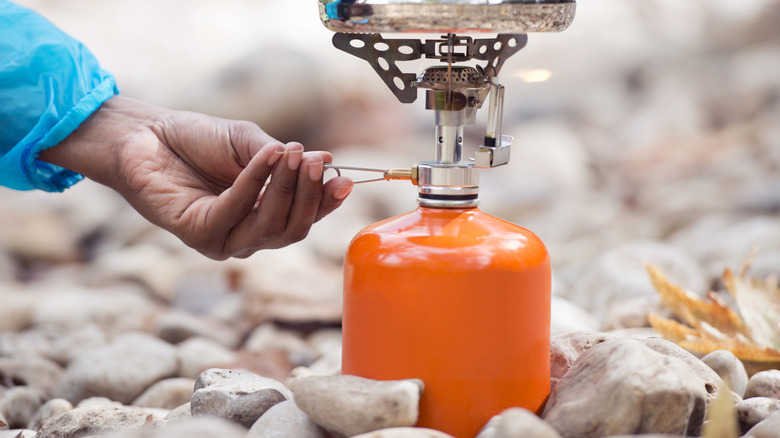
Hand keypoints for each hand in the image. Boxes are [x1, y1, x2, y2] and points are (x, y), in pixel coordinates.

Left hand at [40, 96, 353, 258]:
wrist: (146, 135)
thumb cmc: (198, 140)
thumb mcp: (251, 144)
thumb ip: (284, 159)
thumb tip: (326, 162)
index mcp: (264, 216)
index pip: (305, 218)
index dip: (326, 202)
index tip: (345, 179)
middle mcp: (247, 235)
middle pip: (293, 229)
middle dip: (310, 196)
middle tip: (317, 162)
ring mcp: (224, 241)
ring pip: (270, 226)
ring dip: (286, 188)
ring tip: (293, 153)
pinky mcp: (199, 235)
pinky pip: (237, 210)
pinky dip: (255, 181)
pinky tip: (266, 156)